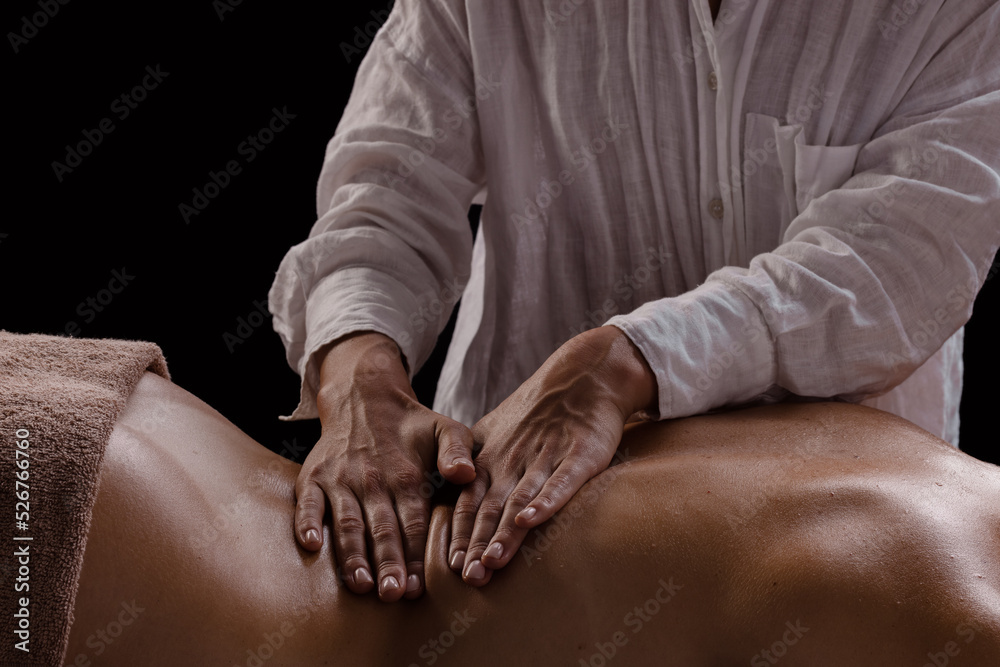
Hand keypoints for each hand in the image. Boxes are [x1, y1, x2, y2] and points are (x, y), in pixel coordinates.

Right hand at [294, 332, 475, 600]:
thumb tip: (465, 474)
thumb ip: (458, 451)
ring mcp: (341, 479)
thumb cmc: (412, 426)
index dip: (416, 554)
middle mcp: (373, 479)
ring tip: (360, 584)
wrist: (365, 397)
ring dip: (352, 554)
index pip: (413, 522)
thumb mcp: (446, 428)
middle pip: (382, 527)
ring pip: (347, 521)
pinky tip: (310, 545)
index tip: (418, 586)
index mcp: (408, 475)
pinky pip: (307, 501)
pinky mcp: (314, 476)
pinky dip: (307, 521)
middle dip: (388, 563)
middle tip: (393, 593)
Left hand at [448, 326, 655, 584]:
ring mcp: (546, 457)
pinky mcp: (581, 455)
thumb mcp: (496, 431)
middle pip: (492, 506)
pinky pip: (561, 480)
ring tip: (493, 561)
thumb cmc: (538, 410)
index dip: (462, 533)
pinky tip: (532, 520)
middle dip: (479, 543)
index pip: (471, 500)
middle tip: (469, 577)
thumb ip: (474, 461)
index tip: (452, 565)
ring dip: (506, 531)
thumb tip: (449, 493)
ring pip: (521, 498)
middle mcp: (514, 460)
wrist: (584, 375)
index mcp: (493, 458)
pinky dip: (546, 500)